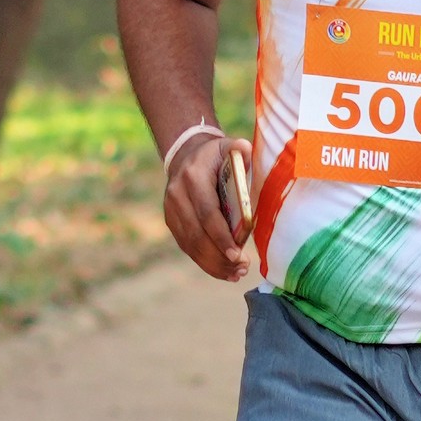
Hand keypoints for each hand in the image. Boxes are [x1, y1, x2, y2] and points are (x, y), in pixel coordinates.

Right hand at [164, 134, 252, 282]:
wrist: (185, 154)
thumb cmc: (216, 155)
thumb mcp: (228, 147)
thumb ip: (240, 150)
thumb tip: (248, 153)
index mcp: (193, 178)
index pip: (207, 213)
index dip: (221, 237)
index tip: (237, 255)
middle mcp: (177, 195)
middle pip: (197, 235)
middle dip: (219, 257)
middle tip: (241, 269)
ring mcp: (171, 210)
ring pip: (190, 245)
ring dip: (213, 264)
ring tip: (235, 274)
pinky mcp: (171, 221)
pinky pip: (187, 246)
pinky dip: (205, 261)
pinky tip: (223, 271)